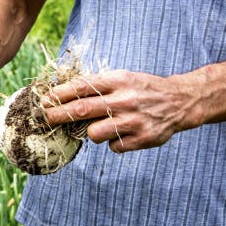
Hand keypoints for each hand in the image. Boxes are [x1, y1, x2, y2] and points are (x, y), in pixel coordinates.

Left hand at [40, 70, 201, 152]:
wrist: (180, 101)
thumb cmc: (142, 89)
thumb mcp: (122, 78)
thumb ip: (97, 87)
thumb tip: (61, 96)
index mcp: (118, 81)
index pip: (82, 87)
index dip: (59, 95)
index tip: (44, 101)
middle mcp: (124, 100)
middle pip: (82, 110)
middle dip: (59, 115)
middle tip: (46, 119)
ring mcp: (133, 120)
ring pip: (95, 133)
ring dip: (91, 132)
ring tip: (101, 127)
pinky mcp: (142, 139)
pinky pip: (113, 147)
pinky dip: (114, 143)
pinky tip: (124, 134)